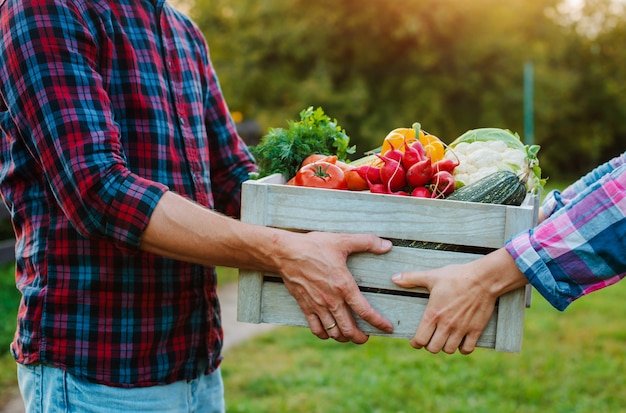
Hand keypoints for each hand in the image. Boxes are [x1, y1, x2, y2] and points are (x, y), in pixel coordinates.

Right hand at [277, 231, 393, 343]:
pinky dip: (324, 335)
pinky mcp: (305, 307)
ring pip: (334, 333)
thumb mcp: (342, 240)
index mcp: (344, 286)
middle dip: (361, 337)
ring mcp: (317, 306)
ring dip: (344, 337)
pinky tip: (329, 332)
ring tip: (350, 335)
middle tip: (367, 337)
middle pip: (349, 329)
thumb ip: (366, 242)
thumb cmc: (314, 246)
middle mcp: (331, 300)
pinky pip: (316, 329)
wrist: (286, 253)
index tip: (388, 328)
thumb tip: (387, 245)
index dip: (379, 322)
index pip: (365, 311)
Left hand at [391, 249, 527, 353]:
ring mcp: (461, 329)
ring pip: (449, 350)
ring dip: (445, 347)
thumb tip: (394, 278)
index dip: (415, 342)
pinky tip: (460, 340)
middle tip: (430, 338)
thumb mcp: (432, 276)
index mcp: (433, 314)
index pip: (420, 340)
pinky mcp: (476, 330)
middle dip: (429, 345)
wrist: (483, 278)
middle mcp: (446, 325)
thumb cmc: (456, 276)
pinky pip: (467, 349)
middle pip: (433, 348)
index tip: (416, 340)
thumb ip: (411, 278)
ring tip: (444, 339)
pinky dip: (462, 348)